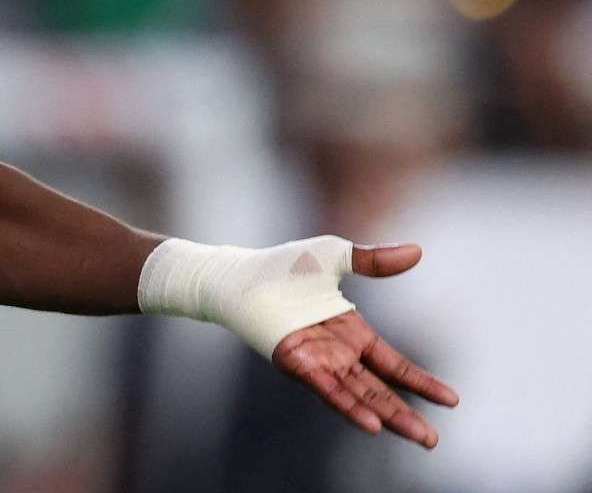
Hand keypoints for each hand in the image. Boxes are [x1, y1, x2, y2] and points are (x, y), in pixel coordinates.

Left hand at [272, 243, 459, 448]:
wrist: (239, 273)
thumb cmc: (281, 265)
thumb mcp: (335, 256)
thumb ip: (374, 260)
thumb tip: (418, 251)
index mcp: (351, 333)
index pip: (394, 366)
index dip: (422, 383)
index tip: (452, 401)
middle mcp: (337, 354)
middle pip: (380, 390)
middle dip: (407, 415)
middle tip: (433, 441)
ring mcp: (318, 362)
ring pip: (360, 396)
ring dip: (388, 417)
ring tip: (419, 438)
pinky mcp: (297, 364)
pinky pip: (328, 389)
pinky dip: (349, 406)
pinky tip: (372, 424)